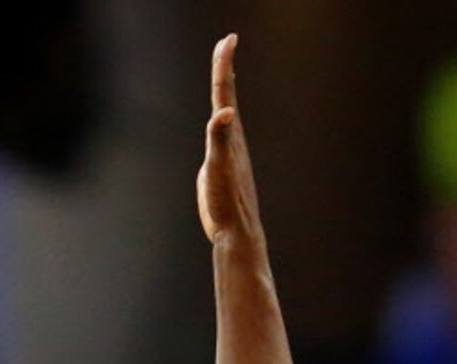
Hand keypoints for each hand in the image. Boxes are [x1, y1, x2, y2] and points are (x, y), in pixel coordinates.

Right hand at [197, 34, 260, 246]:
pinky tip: (221, 119)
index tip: (228, 39)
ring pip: (226, 112)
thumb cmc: (228, 203)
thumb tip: (225, 111)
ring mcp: (228, 152)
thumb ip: (219, 138)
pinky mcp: (223, 167)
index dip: (224, 66)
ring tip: (226, 71)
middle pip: (226, 96)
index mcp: (230, 135)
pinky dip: (220, 118)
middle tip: (226, 42)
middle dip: (224, 68)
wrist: (237, 232)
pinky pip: (222, 133)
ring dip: (225, 90)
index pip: (225, 93)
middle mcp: (232, 139)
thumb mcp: (219, 169)